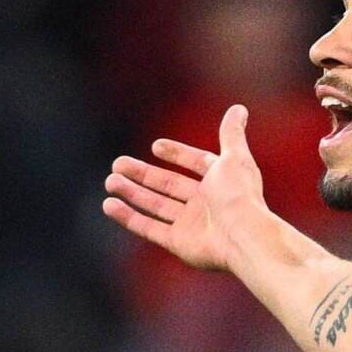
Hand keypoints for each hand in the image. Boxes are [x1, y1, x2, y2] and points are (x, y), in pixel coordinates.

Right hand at [102, 105, 265, 270]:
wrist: (242, 235)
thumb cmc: (240, 195)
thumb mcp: (235, 157)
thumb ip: (231, 134)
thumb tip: (238, 108)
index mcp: (221, 181)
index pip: (196, 163)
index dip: (177, 154)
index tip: (155, 146)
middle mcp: (206, 203)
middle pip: (168, 184)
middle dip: (143, 174)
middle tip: (117, 164)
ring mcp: (191, 224)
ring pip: (155, 205)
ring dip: (132, 193)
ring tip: (110, 181)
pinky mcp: (179, 243)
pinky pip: (149, 228)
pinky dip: (129, 217)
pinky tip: (109, 205)